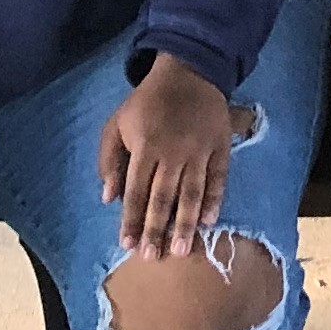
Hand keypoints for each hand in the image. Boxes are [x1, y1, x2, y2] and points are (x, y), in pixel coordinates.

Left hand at [96, 51, 240, 258]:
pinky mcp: (221, 146)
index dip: (131, 220)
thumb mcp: (117, 124)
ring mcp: (200, 150)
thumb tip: (109, 198)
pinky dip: (215, 199)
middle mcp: (173, 152)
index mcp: (146, 147)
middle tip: (154, 257)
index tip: (128, 245)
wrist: (189, 72)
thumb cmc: (147, 103)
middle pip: (164, 197)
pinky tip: (209, 220)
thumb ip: (110, 160)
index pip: (136, 191)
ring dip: (187, 223)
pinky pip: (219, 178)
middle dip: (157, 229)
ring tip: (184, 249)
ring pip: (192, 192)